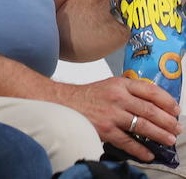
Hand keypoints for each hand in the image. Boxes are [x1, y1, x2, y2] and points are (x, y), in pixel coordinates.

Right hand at [53, 76, 179, 160]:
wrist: (62, 103)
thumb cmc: (87, 96)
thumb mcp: (109, 86)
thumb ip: (129, 91)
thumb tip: (153, 104)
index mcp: (119, 84)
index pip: (150, 90)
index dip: (166, 101)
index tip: (175, 109)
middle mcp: (117, 97)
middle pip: (150, 110)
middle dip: (167, 121)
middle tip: (176, 128)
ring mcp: (111, 114)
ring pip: (142, 126)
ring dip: (159, 135)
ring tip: (169, 140)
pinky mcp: (105, 129)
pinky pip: (128, 141)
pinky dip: (140, 149)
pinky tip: (149, 153)